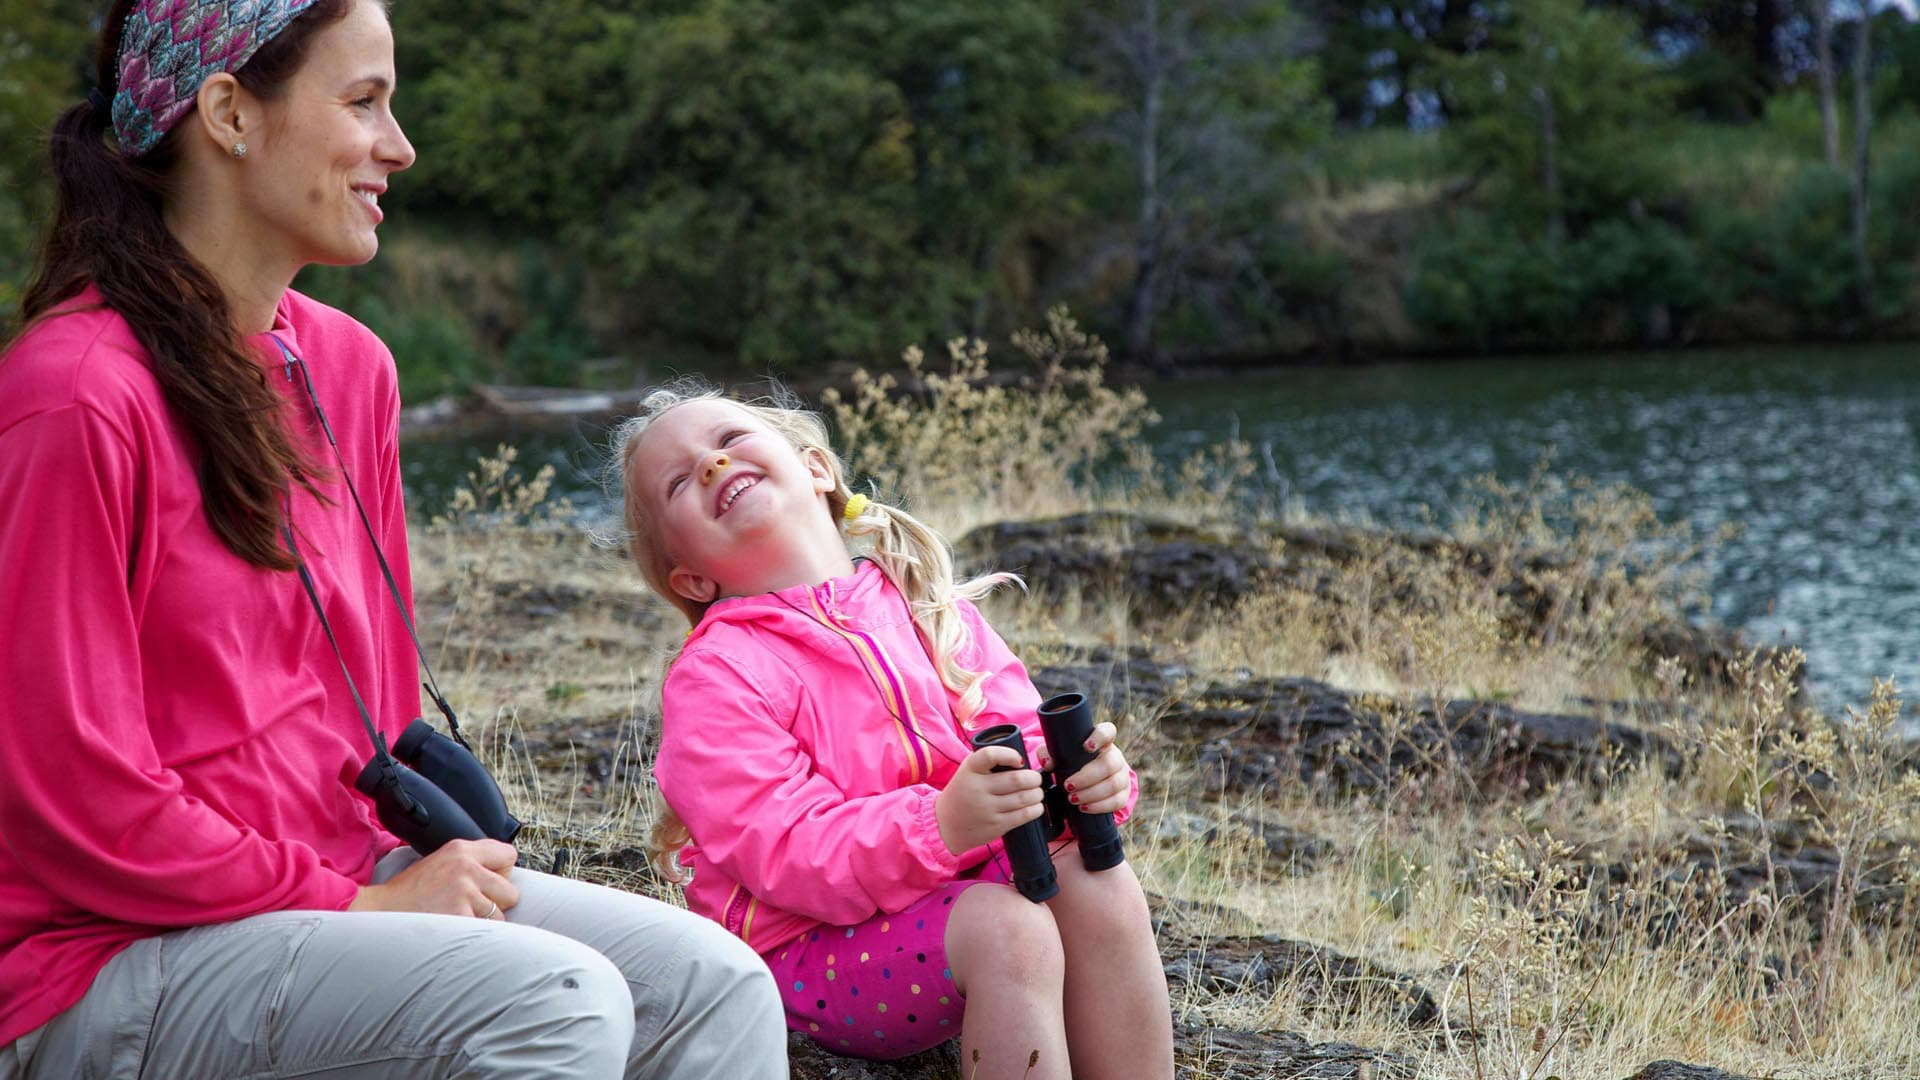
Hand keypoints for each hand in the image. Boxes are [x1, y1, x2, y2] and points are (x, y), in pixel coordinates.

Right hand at [348, 839, 517, 918]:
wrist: (379, 912)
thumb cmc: (411, 892)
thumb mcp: (441, 862)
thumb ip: (472, 863)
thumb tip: (506, 875)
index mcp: (461, 849)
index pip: (508, 855)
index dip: (501, 873)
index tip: (486, 883)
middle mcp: (466, 866)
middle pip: (511, 891)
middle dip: (496, 903)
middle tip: (468, 906)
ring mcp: (463, 891)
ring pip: (499, 916)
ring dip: (482, 923)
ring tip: (455, 918)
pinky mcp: (459, 915)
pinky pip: (483, 932)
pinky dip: (470, 935)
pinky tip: (451, 929)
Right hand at [935, 745, 1045, 855]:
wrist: (945, 826)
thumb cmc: (963, 793)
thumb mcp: (968, 772)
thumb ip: (989, 763)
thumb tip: (1023, 761)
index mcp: (970, 769)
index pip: (991, 755)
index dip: (1010, 755)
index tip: (1019, 760)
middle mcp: (977, 788)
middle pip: (1016, 779)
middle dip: (1034, 778)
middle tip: (1036, 778)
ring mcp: (986, 809)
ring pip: (1023, 798)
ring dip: (1037, 793)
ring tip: (1037, 792)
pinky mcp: (995, 825)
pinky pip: (1023, 815)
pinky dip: (1035, 809)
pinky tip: (1036, 805)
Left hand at [1058, 722, 1130, 816]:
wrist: (1090, 780)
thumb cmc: (1073, 762)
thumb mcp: (1060, 754)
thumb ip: (1049, 754)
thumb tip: (1048, 763)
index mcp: (1102, 741)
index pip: (1107, 731)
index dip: (1100, 737)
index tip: (1086, 747)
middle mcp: (1115, 756)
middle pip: (1109, 764)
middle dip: (1087, 777)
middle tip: (1068, 786)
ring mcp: (1122, 774)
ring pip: (1114, 784)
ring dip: (1091, 794)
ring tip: (1073, 799)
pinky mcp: (1124, 793)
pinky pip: (1117, 801)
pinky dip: (1099, 806)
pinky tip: (1085, 808)